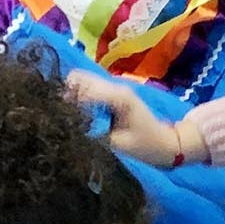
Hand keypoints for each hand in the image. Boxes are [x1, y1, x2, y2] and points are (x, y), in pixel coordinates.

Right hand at [67, 73, 192, 167]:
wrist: (164, 141)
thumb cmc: (145, 145)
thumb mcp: (118, 144)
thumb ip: (94, 135)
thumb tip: (70, 129)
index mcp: (118, 97)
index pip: (84, 90)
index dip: (68, 102)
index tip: (60, 117)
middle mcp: (114, 87)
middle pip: (79, 78)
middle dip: (66, 93)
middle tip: (61, 115)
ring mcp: (113, 87)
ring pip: (81, 79)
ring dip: (71, 93)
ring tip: (67, 114)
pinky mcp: (110, 92)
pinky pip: (87, 87)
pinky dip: (77, 95)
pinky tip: (76, 112)